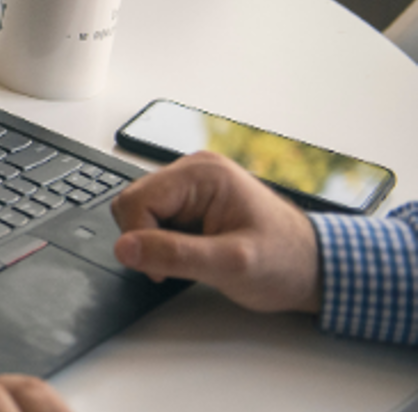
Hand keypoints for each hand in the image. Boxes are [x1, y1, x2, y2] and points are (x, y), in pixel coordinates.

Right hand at [111, 151, 319, 312]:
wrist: (314, 268)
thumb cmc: (285, 263)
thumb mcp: (230, 265)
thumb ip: (174, 255)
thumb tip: (125, 248)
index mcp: (202, 173)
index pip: (136, 200)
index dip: (140, 239)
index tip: (163, 269)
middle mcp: (194, 170)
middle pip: (133, 202)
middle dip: (147, 239)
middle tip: (182, 264)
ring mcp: (192, 184)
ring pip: (140, 211)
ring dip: (156, 241)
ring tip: (194, 256)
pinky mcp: (192, 200)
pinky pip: (155, 217)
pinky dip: (164, 240)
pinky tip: (194, 250)